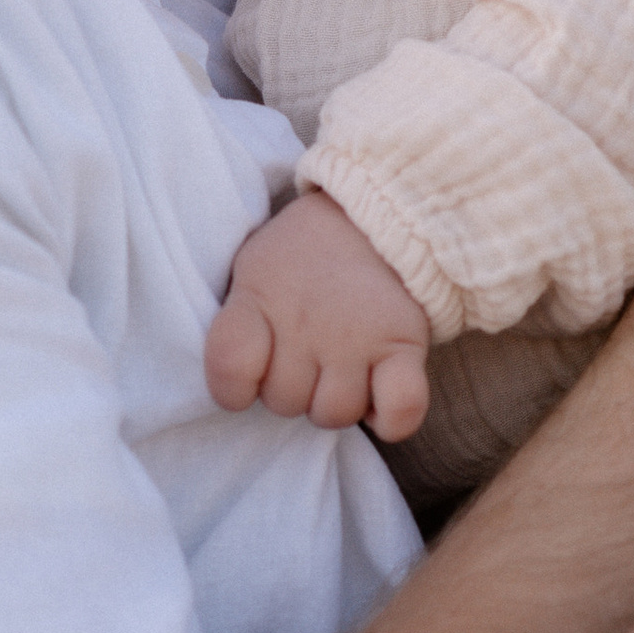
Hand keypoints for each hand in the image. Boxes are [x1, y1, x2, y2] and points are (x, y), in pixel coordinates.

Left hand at [204, 188, 433, 439]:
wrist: (376, 212)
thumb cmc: (304, 254)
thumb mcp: (254, 269)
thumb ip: (239, 321)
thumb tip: (240, 385)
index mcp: (259, 298)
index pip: (229, 369)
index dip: (233, 389)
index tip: (249, 375)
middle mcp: (305, 322)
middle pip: (284, 402)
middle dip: (292, 392)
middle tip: (306, 359)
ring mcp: (356, 336)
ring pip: (335, 414)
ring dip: (335, 404)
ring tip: (340, 373)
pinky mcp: (404, 344)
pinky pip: (400, 410)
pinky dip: (389, 420)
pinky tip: (378, 400)